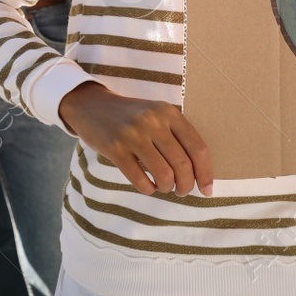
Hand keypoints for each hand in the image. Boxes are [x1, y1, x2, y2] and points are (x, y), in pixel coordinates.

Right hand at [58, 82, 213, 196]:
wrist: (89, 105)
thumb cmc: (129, 116)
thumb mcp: (155, 115)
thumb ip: (176, 136)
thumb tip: (199, 175)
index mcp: (167, 112)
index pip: (198, 149)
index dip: (206, 174)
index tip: (207, 190)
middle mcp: (152, 121)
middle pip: (183, 165)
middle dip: (186, 185)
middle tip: (182, 191)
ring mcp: (132, 134)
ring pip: (164, 174)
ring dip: (167, 188)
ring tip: (164, 187)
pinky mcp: (114, 148)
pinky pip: (140, 179)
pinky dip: (148, 189)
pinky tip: (147, 186)